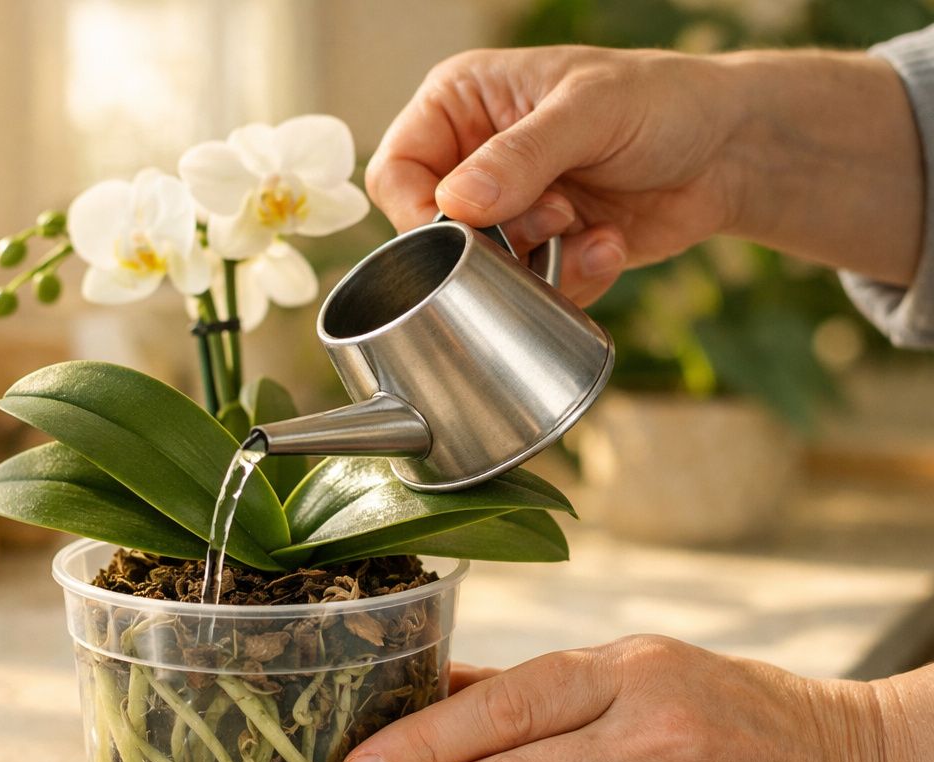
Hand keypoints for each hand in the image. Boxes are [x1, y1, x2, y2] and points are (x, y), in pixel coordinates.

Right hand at [366, 45, 920, 303]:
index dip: (420, 210)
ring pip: (478, 272)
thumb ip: (522, 155)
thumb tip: (457, 203)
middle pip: (432, 232)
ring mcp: (506, 209)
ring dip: (534, 265)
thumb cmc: (664, 102)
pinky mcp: (539, 252)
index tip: (466, 229)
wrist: (732, 152)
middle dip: (492, 241)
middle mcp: (473, 157)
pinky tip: (606, 246)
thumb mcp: (591, 111)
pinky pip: (523, 291)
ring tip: (586, 229)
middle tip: (552, 218)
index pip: (396, 170)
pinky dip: (565, 281)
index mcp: (461, 103)